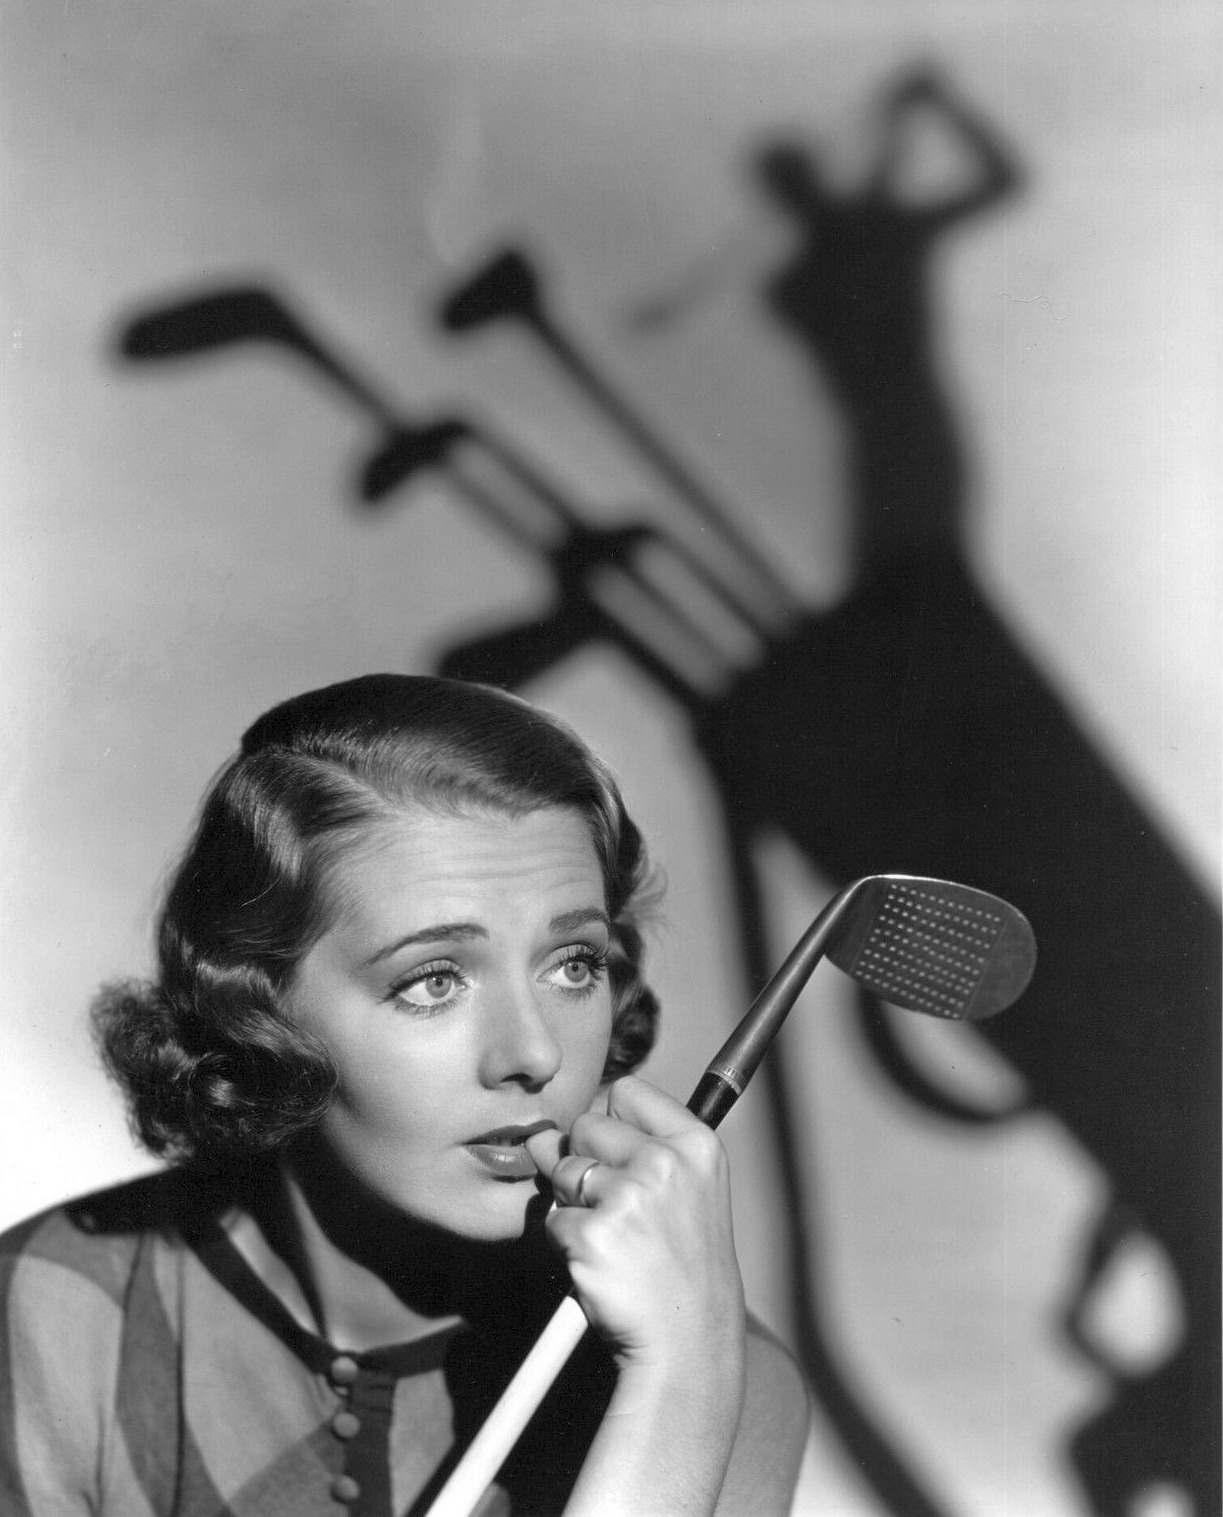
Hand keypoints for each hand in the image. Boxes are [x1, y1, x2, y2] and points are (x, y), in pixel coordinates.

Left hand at [525, 1076, 745, 1375]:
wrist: (688, 1342)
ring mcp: (628, 1197)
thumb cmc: (682, 1264)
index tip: (626, 1158)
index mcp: (696, 1143)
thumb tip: (546, 1133)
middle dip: (586, 1163)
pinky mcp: (592, 1235)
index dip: (614, 1124)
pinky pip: (551, 1219)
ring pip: (563, 1171)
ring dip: (573, 1204)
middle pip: (585, 1125)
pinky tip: (601, 1265)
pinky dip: (565, 1243)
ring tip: (614, 1241)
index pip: (628, 1091)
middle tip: (618, 1211)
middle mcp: (665, 1162)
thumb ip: (631, 1148)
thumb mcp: (686, 1192)